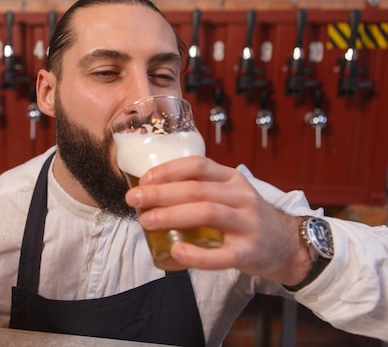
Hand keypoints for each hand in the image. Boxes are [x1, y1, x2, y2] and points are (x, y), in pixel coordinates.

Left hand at [125, 156, 311, 284]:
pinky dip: (197, 255)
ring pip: (207, 213)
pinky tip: (177, 252)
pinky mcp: (250, 253)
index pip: (198, 166)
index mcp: (232, 179)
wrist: (287, 244)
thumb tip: (152, 191)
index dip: (168, 170)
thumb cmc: (246, 217)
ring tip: (147, 221)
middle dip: (160, 193)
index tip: (145, 178)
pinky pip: (222, 255)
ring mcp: (248, 224)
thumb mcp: (229, 194)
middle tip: (134, 199)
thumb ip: (201, 189)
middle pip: (197, 190)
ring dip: (172, 216)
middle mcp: (242, 197)